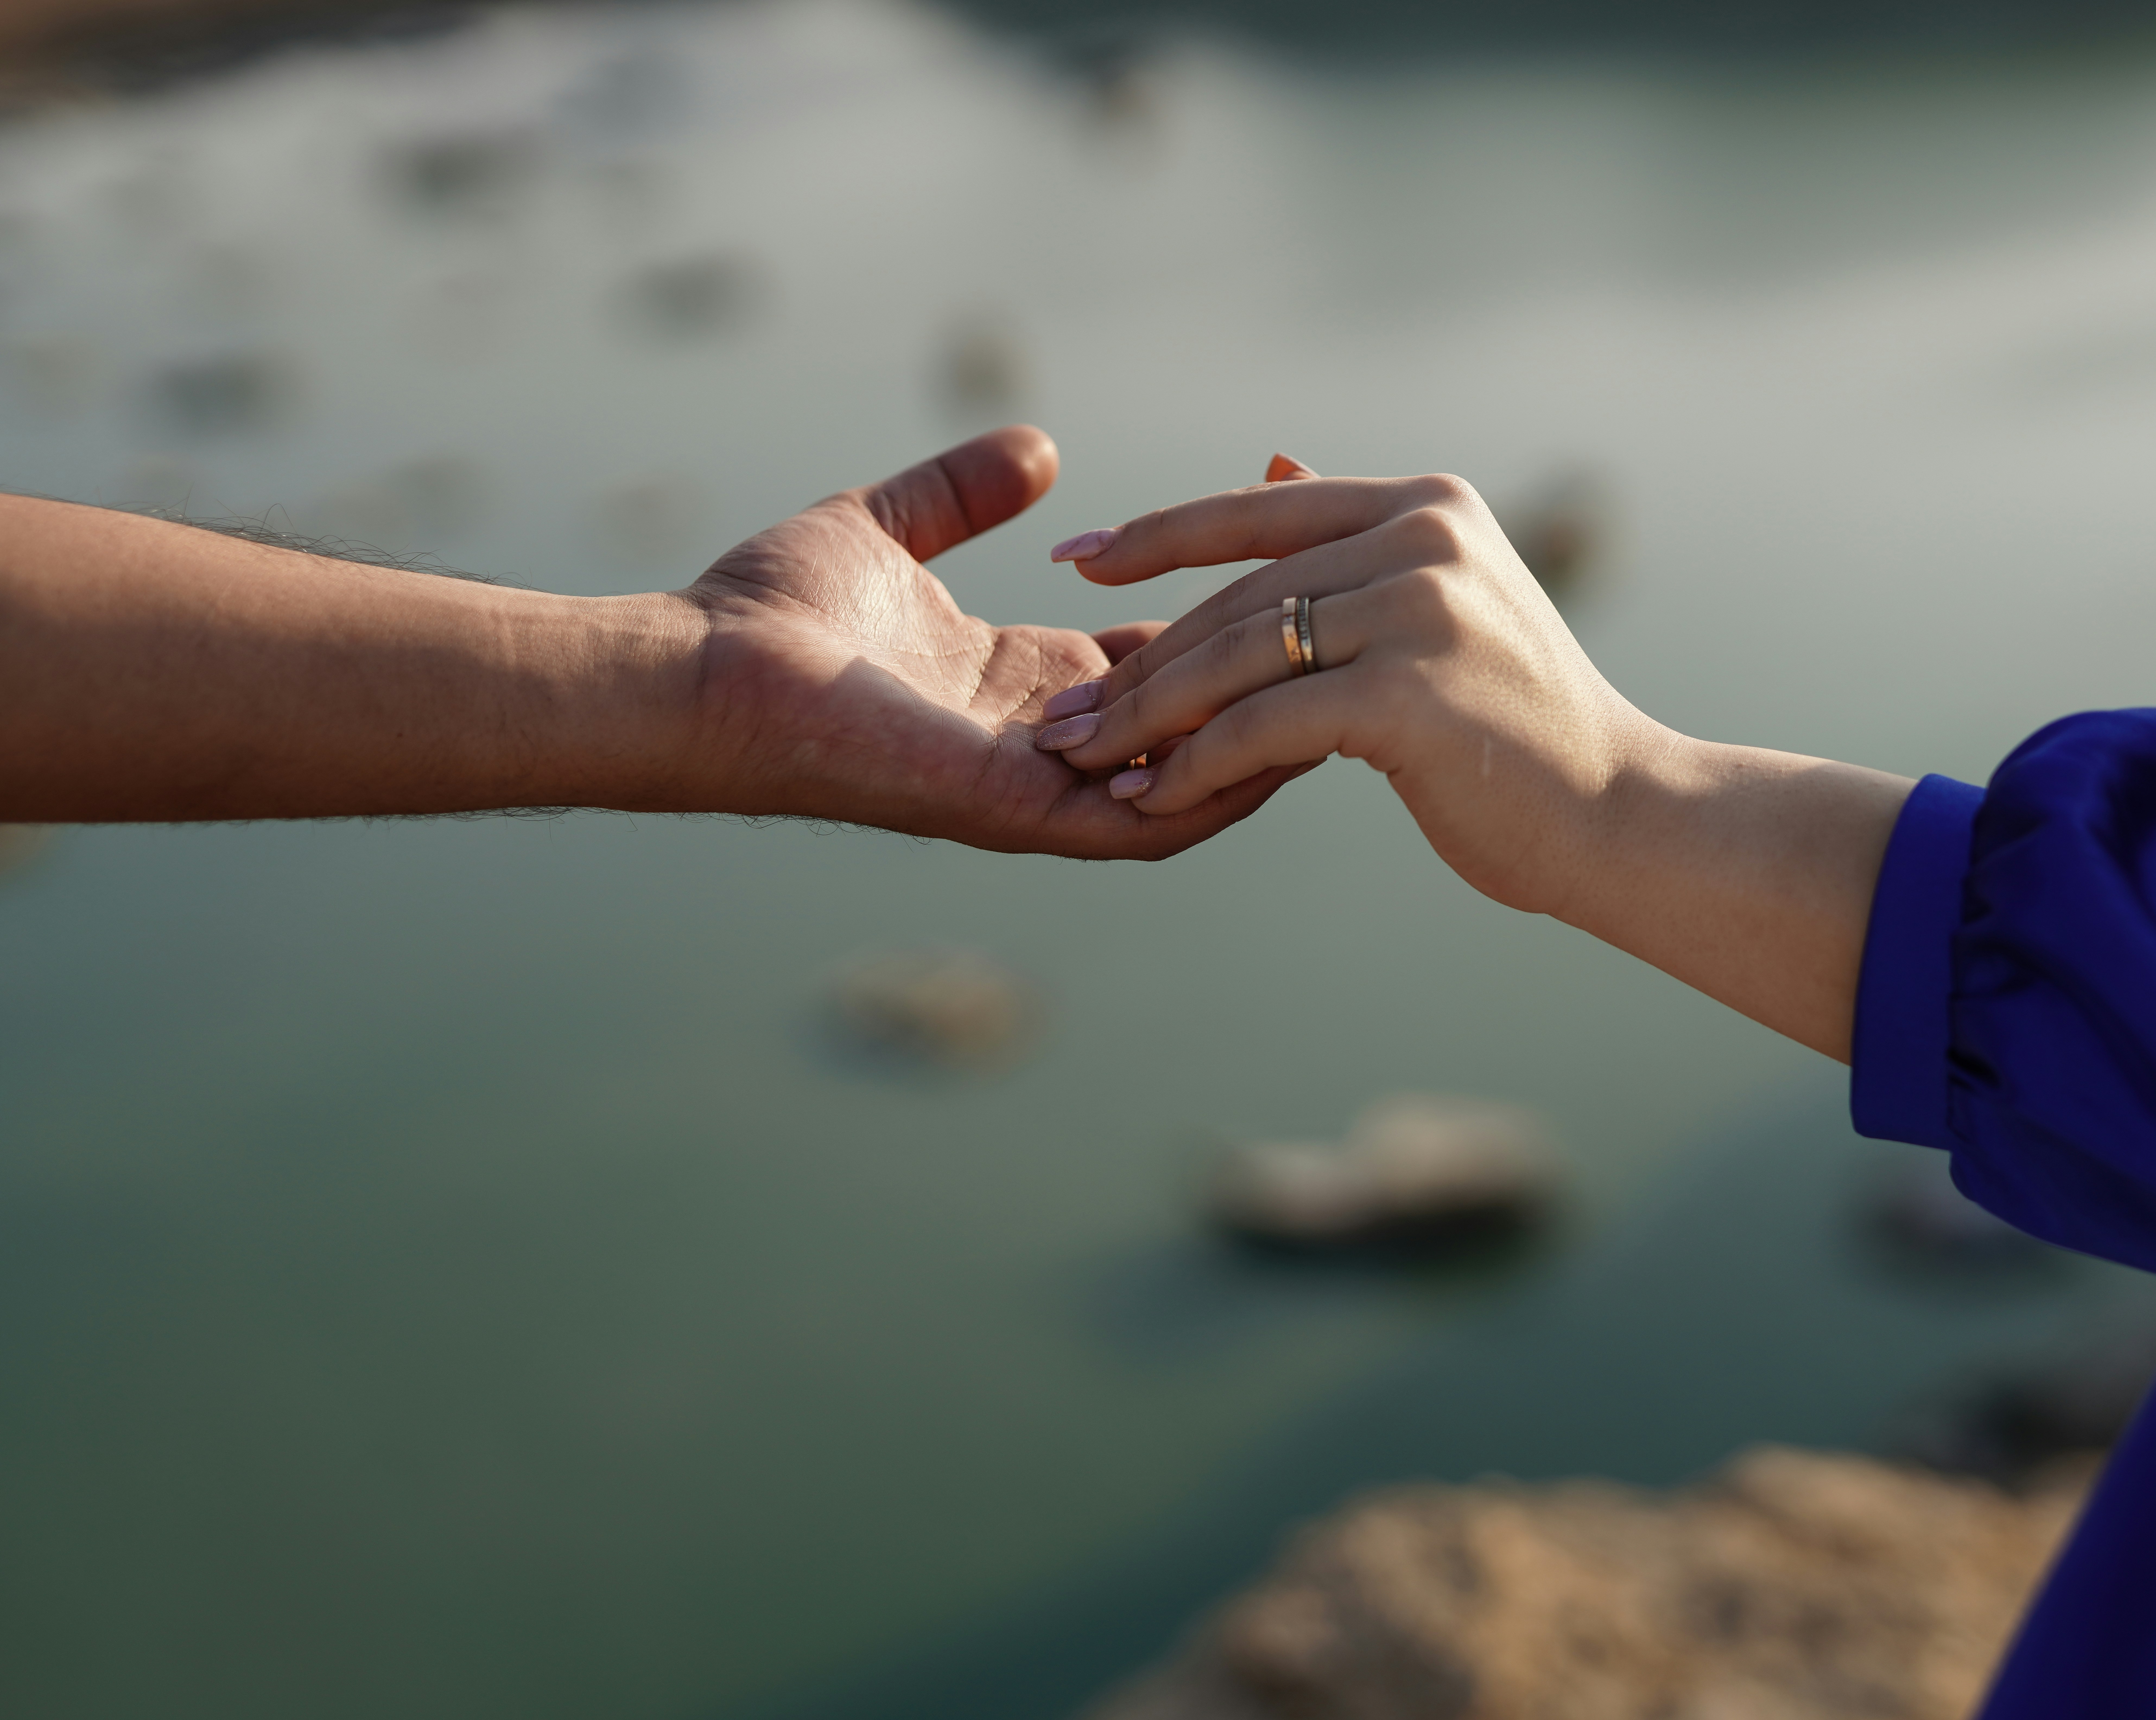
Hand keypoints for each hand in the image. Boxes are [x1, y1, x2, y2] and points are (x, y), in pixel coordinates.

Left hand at [677, 427, 1296, 857]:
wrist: (699, 674)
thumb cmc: (769, 613)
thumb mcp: (885, 528)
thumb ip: (958, 492)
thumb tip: (1037, 448)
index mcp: (1020, 684)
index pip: (1156, 664)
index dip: (1225, 621)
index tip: (1290, 573)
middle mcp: (1040, 743)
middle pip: (1185, 723)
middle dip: (1264, 683)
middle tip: (1347, 633)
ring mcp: (1033, 788)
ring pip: (1183, 786)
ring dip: (1259, 750)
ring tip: (1342, 705)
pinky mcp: (1016, 809)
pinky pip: (1141, 822)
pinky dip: (1209, 796)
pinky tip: (1275, 757)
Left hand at [1028, 454, 1912, 1058]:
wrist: (1614, 811)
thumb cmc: (1517, 723)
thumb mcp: (1439, 603)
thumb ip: (1355, 540)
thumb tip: (1273, 465)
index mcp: (1426, 507)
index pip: (1258, 511)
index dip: (1157, 534)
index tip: (1074, 557)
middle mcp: (1424, 541)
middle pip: (1241, 599)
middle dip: (1142, 661)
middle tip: (1064, 713)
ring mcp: (1419, 613)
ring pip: (1241, 661)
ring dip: (1152, 718)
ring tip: (1086, 759)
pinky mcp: (1406, 696)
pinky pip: (1265, 727)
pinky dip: (1199, 765)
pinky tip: (1153, 796)